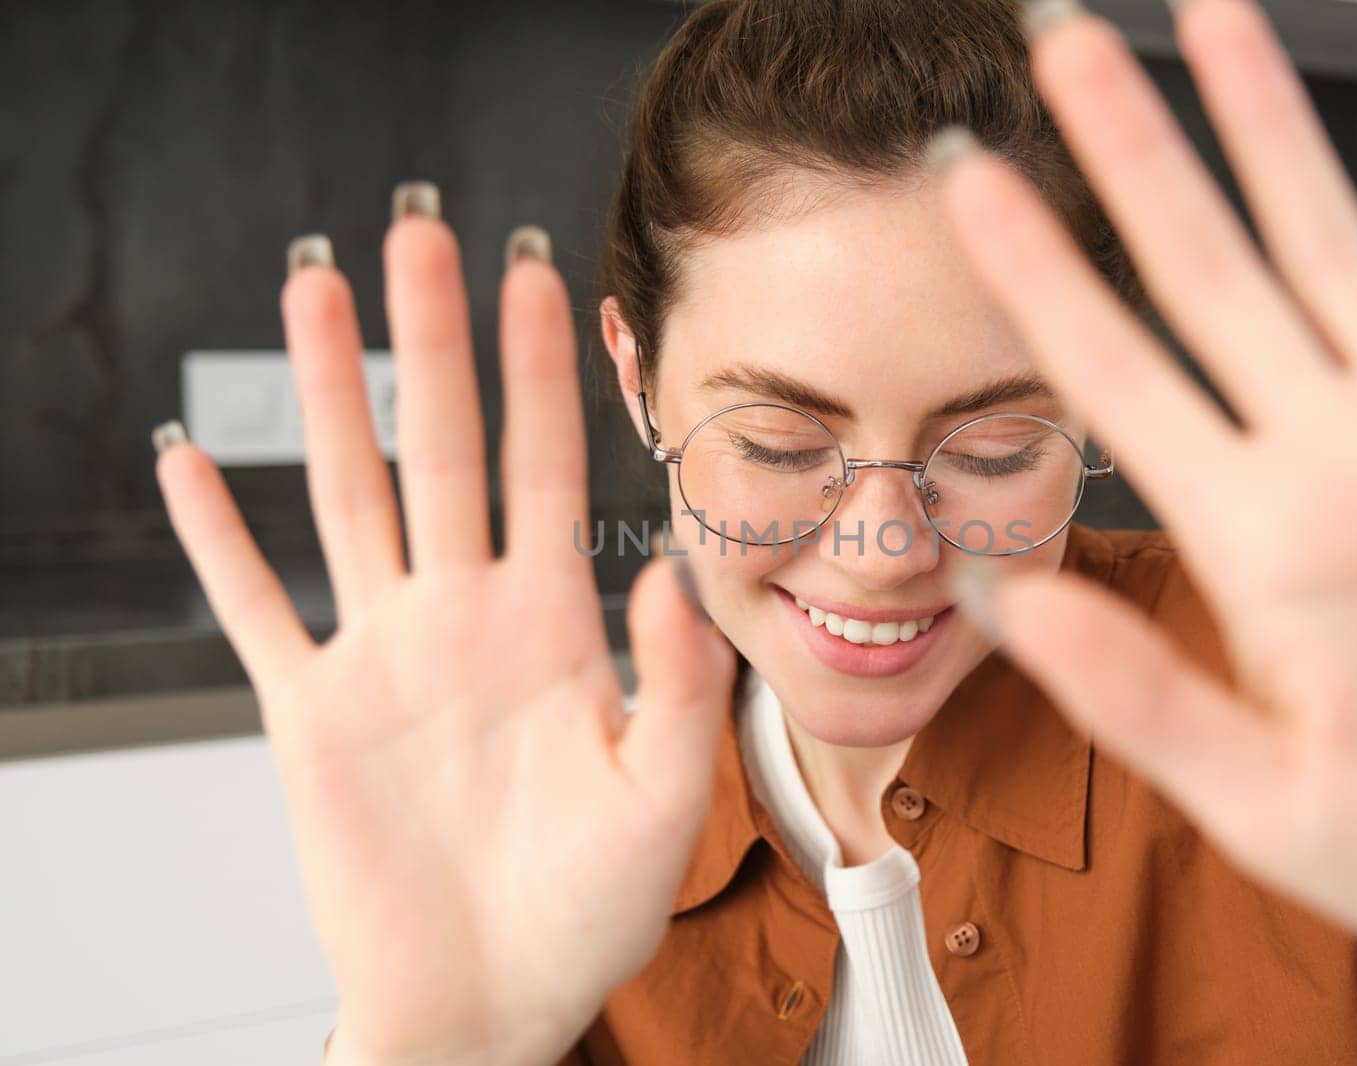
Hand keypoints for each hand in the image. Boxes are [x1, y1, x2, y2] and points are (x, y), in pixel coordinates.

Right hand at [154, 194, 734, 1061]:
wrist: (490, 997)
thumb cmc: (586, 912)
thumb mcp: (661, 798)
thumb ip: (676, 684)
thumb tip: (673, 573)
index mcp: (553, 624)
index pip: (549, 467)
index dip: (541, 372)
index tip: (540, 277)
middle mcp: (464, 615)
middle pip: (444, 449)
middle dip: (432, 343)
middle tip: (421, 232)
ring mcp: (382, 654)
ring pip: (350, 496)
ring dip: (329, 398)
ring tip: (313, 292)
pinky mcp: (308, 712)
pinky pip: (252, 609)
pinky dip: (217, 541)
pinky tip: (189, 463)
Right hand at [935, 0, 1356, 975]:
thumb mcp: (1272, 814)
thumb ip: (1131, 691)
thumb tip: (1006, 597)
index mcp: (1274, 543)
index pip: (1117, 373)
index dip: (1034, 268)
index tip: (977, 178)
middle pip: (1215, 264)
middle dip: (1130, 138)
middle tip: (1070, 42)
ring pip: (1339, 235)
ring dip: (1264, 117)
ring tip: (1211, 19)